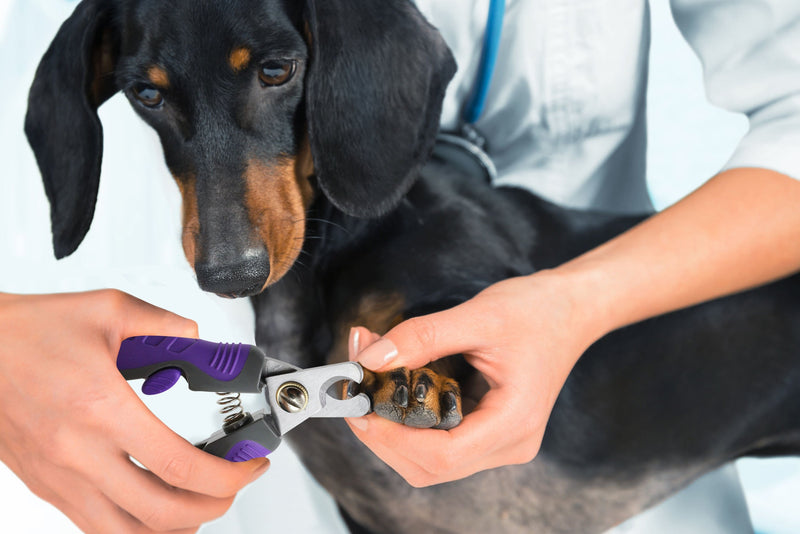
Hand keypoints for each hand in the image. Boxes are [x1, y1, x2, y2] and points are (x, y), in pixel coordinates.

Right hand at [0, 290, 268, 532]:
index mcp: (102, 409)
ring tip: (201, 500)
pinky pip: (96, 527)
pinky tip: (156, 508)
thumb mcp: (108, 310)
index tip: (251, 465)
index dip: (228, 475)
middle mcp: (79, 453)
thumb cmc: (30, 331)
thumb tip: (196, 339)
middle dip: (214, 505)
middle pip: (162, 513)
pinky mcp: (46, 485)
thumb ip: (163, 324)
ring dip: (175, 526)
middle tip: (234, 484)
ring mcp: (59, 478)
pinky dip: (135, 529)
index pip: (180, 466)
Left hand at [345, 271, 601, 486]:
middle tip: (357, 392)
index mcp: (514, 423)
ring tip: (373, 382)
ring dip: (393, 428)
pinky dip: (409, 421)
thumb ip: (421, 338)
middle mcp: (510, 444)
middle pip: (430, 466)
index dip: (392, 438)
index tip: (360, 406)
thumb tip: (370, 359)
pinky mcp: (488, 431)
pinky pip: (440, 442)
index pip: (442, 455)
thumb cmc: (536, 311)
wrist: (570, 309)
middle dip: (385, 434)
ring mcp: (500, 442)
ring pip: (430, 460)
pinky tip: (396, 388)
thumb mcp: (477, 316)